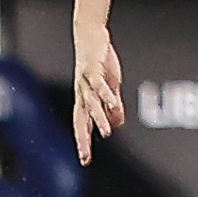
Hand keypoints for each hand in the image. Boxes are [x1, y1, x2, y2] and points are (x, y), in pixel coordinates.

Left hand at [72, 28, 124, 165]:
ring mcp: (85, 82)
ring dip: (99, 119)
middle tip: (85, 156)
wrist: (90, 35)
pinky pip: (99, 85)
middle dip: (82, 139)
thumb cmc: (98, 61)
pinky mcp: (92, 69)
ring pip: (91, 104)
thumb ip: (112, 106)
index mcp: (85, 99)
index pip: (83, 125)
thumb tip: (116, 124)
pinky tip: (113, 105)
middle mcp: (82, 93)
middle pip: (80, 120)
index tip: (85, 161)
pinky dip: (106, 95)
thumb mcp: (109, 87)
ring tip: (107, 133)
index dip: (83, 143)